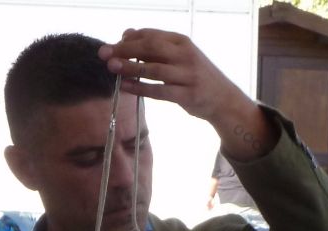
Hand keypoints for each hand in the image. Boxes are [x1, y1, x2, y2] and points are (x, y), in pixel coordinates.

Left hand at [99, 29, 276, 160]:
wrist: (223, 100)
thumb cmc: (196, 77)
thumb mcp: (180, 56)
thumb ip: (156, 46)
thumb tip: (127, 34)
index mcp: (182, 42)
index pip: (151, 35)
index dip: (129, 39)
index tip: (112, 45)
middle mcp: (185, 55)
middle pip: (150, 48)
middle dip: (124, 50)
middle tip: (104, 54)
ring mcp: (187, 76)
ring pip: (153, 69)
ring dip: (130, 68)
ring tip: (111, 69)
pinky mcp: (187, 96)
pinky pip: (159, 91)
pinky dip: (140, 88)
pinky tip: (125, 87)